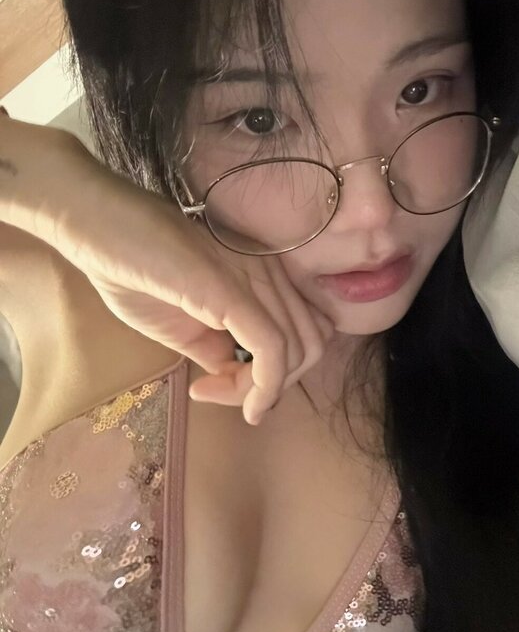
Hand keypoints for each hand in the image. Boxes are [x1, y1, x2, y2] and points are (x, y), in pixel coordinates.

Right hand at [49, 142, 333, 424]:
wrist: (97, 229)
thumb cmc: (131, 270)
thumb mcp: (184, 326)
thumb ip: (217, 349)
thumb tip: (236, 376)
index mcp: (264, 278)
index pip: (302, 335)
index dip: (271, 377)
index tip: (214, 387)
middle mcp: (271, 274)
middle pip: (308, 347)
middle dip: (270, 386)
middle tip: (215, 391)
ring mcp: (257, 279)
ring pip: (296, 353)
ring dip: (257, 391)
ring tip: (207, 389)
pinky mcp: (234, 291)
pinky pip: (272, 349)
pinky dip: (263, 388)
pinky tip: (234, 401)